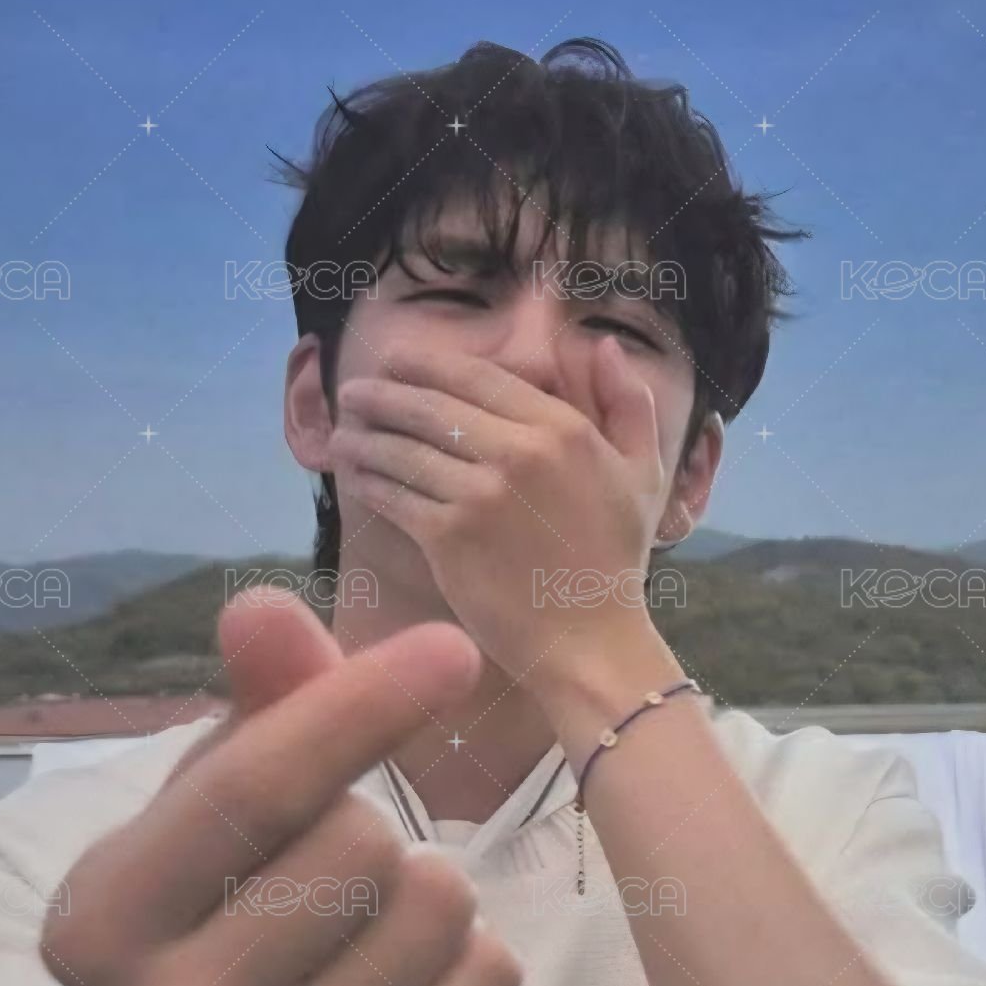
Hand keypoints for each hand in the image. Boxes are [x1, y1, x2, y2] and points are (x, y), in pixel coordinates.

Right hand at [40, 591, 523, 985]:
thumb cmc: (208, 903)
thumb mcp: (204, 800)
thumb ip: (250, 703)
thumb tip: (264, 608)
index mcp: (103, 918)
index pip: (256, 790)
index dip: (361, 705)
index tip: (450, 648)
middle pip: (362, 843)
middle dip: (368, 818)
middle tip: (323, 861)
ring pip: (437, 905)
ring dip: (427, 882)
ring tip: (364, 916)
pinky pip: (490, 978)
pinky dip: (474, 952)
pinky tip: (404, 973)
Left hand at [332, 334, 664, 684]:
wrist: (590, 640)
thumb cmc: (614, 560)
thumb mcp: (642, 473)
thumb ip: (628, 403)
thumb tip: (606, 345)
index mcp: (562, 428)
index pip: (478, 377)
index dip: (426, 363)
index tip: (396, 359)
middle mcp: (518, 452)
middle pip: (430, 406)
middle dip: (382, 394)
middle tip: (353, 391)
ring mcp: (480, 495)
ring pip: (404, 449)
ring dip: (364, 436)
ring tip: (342, 431)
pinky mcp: (449, 539)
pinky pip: (396, 497)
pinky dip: (368, 481)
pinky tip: (352, 474)